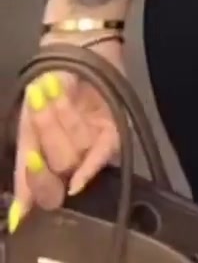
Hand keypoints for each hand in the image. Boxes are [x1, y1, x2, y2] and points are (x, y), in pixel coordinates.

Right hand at [10, 43, 123, 230]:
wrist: (74, 46)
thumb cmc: (46, 84)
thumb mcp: (27, 123)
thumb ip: (23, 169)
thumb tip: (18, 215)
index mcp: (47, 160)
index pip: (41, 191)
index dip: (35, 181)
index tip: (32, 157)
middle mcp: (72, 159)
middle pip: (58, 170)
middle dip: (50, 136)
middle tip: (43, 108)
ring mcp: (93, 148)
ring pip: (75, 158)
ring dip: (64, 123)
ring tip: (60, 94)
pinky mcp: (115, 135)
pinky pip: (102, 157)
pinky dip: (89, 167)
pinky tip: (78, 179)